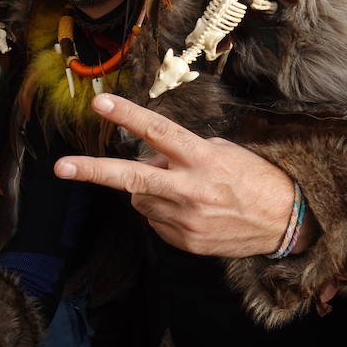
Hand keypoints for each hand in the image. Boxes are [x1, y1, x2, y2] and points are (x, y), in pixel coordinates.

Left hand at [54, 94, 309, 257]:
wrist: (284, 222)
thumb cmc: (252, 177)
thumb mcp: (221, 152)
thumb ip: (179, 155)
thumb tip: (147, 162)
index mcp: (202, 158)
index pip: (158, 132)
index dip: (127, 116)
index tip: (99, 104)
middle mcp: (190, 189)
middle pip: (132, 178)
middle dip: (93, 171)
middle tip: (61, 167)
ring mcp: (186, 220)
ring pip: (141, 199)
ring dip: (149, 191)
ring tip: (184, 190)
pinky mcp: (185, 241)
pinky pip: (156, 221)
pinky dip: (164, 212)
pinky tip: (192, 210)